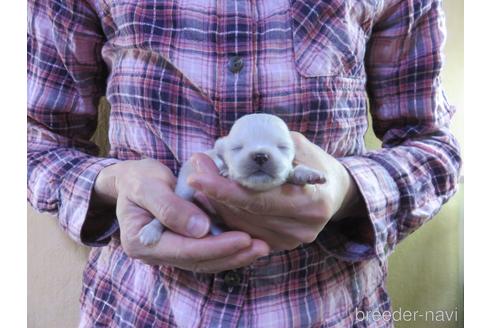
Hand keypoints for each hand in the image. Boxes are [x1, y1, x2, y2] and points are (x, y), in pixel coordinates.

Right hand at [92, 158, 269, 272]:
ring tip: (261, 248)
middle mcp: (155, 254)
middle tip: (260, 247)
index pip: (184, 249)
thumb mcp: (147, 185)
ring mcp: (169, 253)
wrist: (133, 182)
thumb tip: (200, 229)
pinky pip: (207, 253)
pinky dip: (228, 249)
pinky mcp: (182, 246)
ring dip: (234, 256)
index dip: (215, 246)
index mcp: (141, 242)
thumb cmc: (138, 179)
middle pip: (198, 260)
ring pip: (205, 261)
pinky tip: (248, 244)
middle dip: (231, 254)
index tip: (243, 238)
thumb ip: (170, 207)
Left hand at [187, 132, 363, 250]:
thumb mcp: (297, 146)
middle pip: (244, 214)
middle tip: (197, 165)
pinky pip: (243, 230)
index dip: (223, 189)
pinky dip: (226, 213)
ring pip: (239, 225)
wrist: (334, 192)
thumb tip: (224, 147)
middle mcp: (302, 228)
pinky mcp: (279, 245)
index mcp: (311, 202)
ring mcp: (290, 241)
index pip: (257, 199)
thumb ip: (266, 148)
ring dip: (216, 202)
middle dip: (214, 190)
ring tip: (204, 176)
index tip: (196, 175)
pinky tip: (217, 196)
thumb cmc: (314, 163)